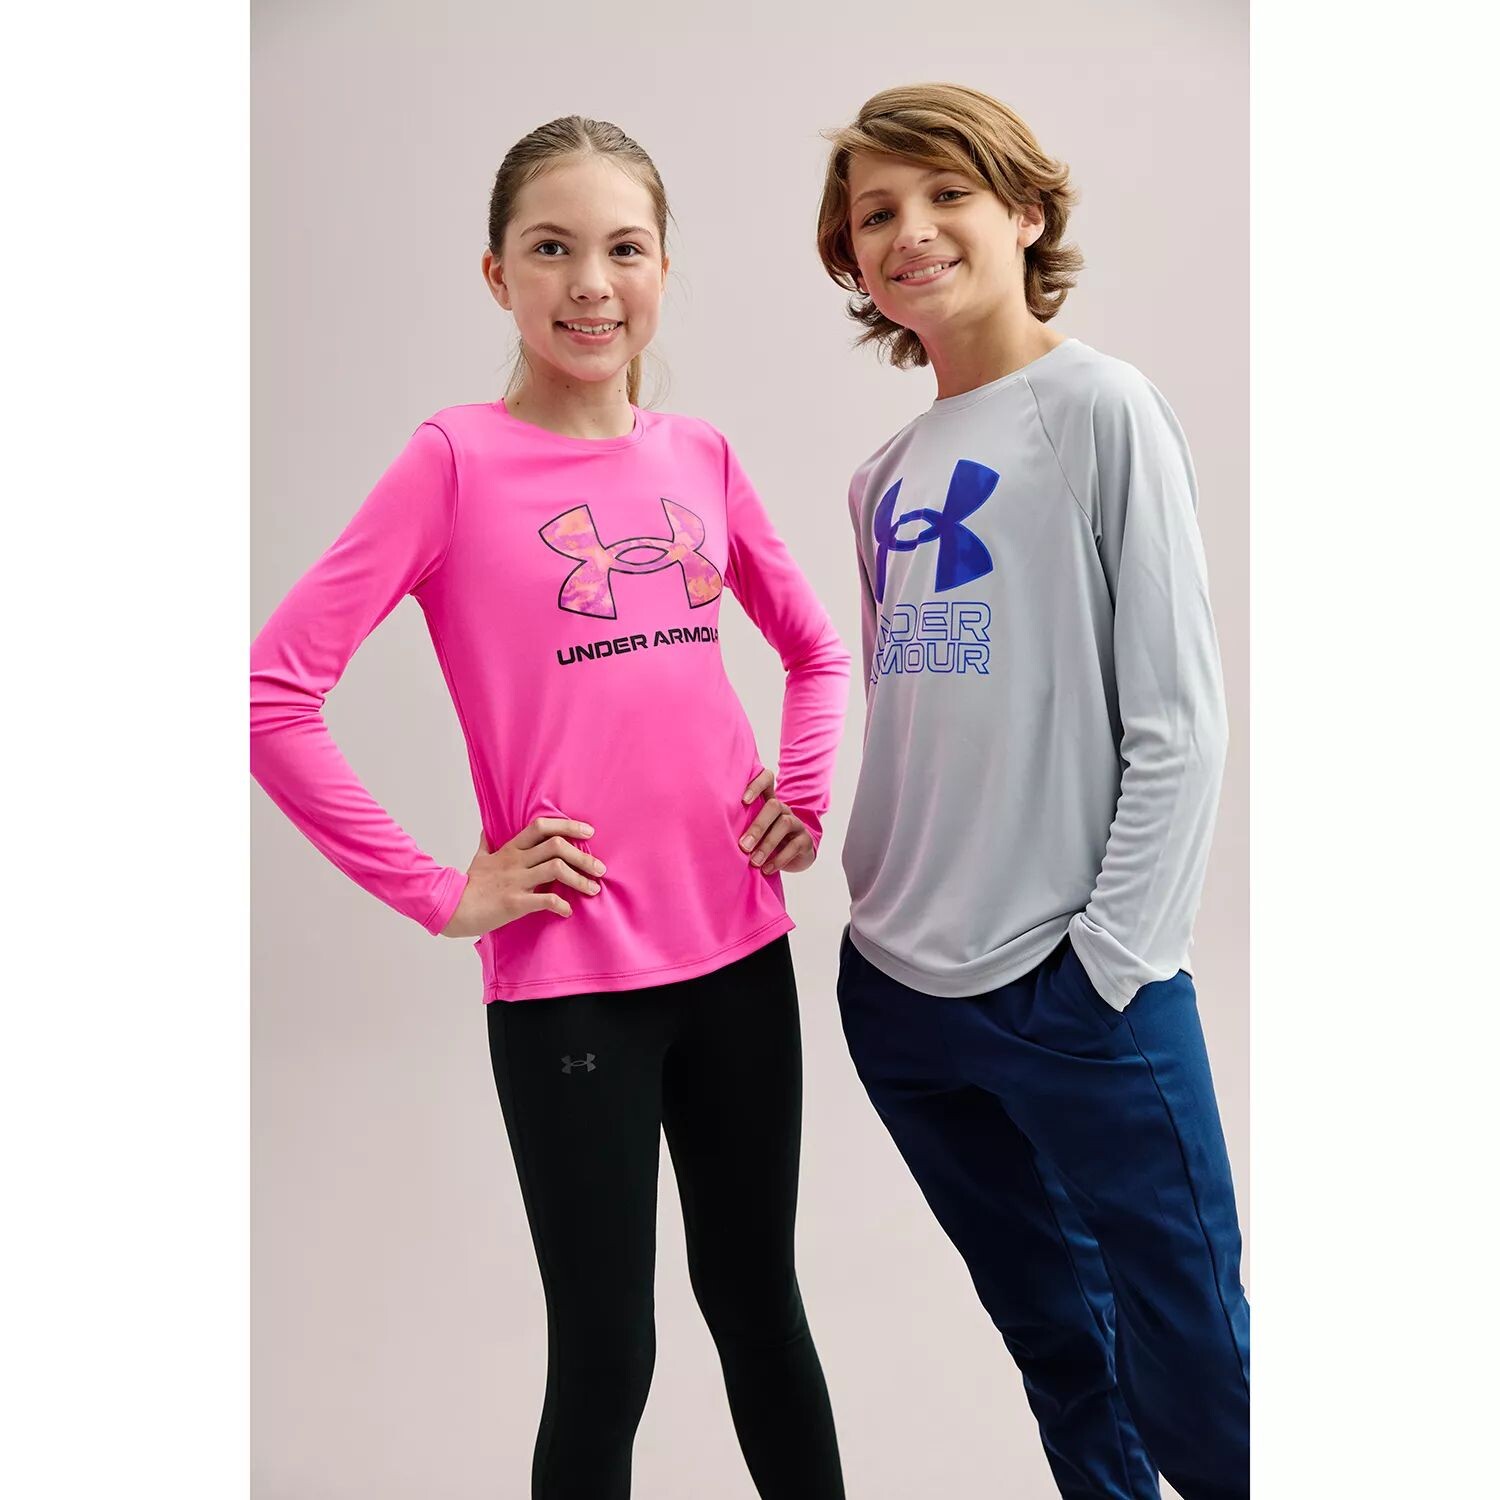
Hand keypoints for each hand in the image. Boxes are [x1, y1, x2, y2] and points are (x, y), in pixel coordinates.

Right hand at [441, 817, 603, 936]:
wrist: (451, 907)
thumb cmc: (468, 884)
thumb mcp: (478, 858)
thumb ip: (487, 843)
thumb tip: (485, 830)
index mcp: (511, 849)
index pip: (542, 827)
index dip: (568, 826)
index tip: (588, 833)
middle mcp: (516, 861)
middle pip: (556, 846)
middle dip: (583, 856)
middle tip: (600, 868)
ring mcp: (516, 881)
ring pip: (556, 870)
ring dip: (580, 879)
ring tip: (594, 889)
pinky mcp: (514, 903)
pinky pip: (544, 900)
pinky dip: (561, 905)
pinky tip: (568, 911)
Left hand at [738, 768, 815, 875]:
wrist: (796, 857)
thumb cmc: (765, 840)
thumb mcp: (754, 831)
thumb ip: (741, 825)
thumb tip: (713, 832)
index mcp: (769, 802)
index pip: (767, 779)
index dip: (756, 785)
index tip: (743, 801)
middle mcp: (784, 809)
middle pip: (774, 806)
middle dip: (757, 826)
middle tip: (743, 846)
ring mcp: (797, 823)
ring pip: (785, 824)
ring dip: (767, 844)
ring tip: (754, 861)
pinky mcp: (805, 840)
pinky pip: (794, 845)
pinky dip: (779, 859)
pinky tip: (766, 869)